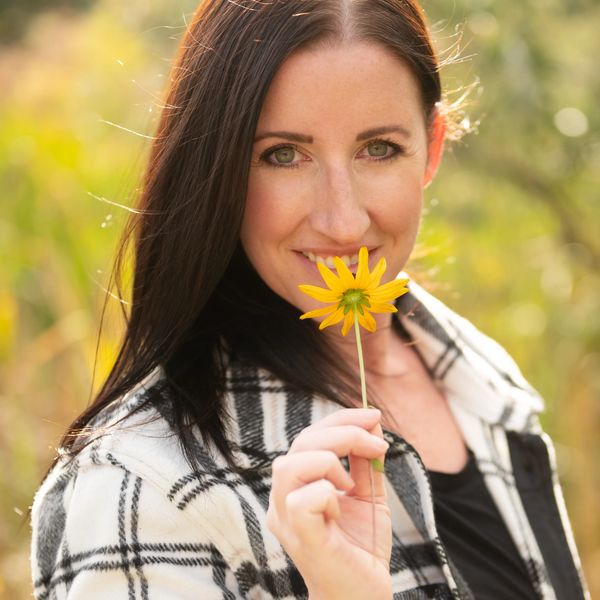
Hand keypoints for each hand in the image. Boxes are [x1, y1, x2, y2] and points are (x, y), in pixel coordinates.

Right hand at [266, 408, 391, 599]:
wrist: (365, 594)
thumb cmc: (361, 546)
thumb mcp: (368, 493)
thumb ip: (365, 460)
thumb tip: (372, 421)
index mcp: (296, 484)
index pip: (309, 436)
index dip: (342, 419)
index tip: (374, 416)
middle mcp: (282, 498)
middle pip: (301, 443)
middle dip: (344, 433)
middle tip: (378, 444)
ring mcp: (286, 518)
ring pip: (291, 465)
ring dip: (330, 461)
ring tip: (351, 482)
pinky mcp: (299, 537)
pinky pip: (303, 499)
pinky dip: (328, 493)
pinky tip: (340, 507)